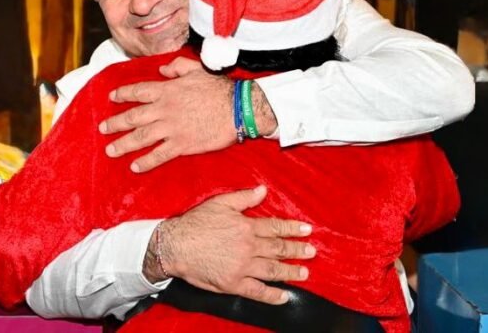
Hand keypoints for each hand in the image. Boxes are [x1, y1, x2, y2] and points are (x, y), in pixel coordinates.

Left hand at [100, 57, 236, 171]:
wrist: (237, 109)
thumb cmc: (220, 88)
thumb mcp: (197, 69)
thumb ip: (177, 67)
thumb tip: (162, 70)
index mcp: (167, 90)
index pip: (138, 91)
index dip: (123, 94)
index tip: (112, 97)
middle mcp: (164, 109)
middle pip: (133, 117)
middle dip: (115, 123)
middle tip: (103, 128)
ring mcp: (171, 128)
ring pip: (140, 137)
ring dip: (123, 144)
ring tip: (111, 150)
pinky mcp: (181, 145)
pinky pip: (158, 155)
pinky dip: (145, 161)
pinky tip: (135, 166)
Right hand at [156, 186, 314, 304]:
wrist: (175, 245)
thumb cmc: (195, 223)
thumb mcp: (220, 203)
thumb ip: (244, 198)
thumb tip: (263, 190)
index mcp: (246, 226)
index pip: (276, 227)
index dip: (293, 228)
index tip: (307, 230)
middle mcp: (248, 246)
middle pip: (279, 249)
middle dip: (297, 250)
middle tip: (311, 252)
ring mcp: (242, 267)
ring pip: (273, 270)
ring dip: (291, 272)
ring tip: (304, 273)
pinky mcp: (234, 283)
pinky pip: (257, 291)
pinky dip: (272, 295)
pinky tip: (284, 296)